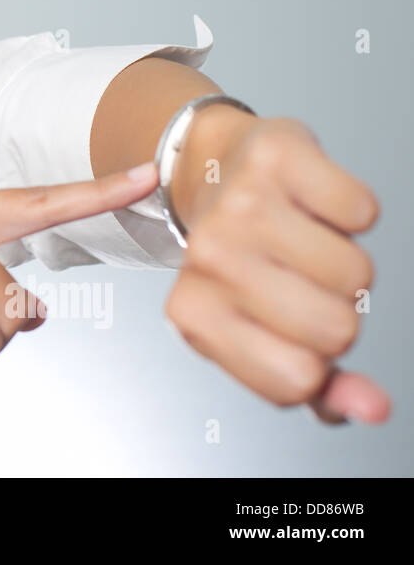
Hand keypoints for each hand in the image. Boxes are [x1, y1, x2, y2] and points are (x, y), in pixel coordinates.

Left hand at [164, 113, 389, 423]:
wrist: (209, 167)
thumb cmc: (240, 258)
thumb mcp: (261, 332)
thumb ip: (320, 387)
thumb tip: (372, 407)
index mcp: (192, 314)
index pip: (298, 380)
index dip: (314, 360)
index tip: (285, 329)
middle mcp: (206, 257)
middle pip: (334, 328)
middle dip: (337, 310)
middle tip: (300, 282)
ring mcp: (238, 205)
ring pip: (355, 273)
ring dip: (345, 261)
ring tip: (304, 242)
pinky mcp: (275, 157)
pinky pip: (362, 211)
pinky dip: (351, 211)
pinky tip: (310, 204)